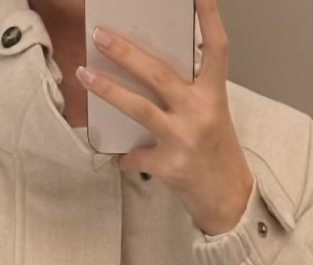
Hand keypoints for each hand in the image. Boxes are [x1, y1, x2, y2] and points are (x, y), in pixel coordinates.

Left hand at [77, 0, 254, 236]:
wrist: (227, 199)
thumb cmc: (216, 152)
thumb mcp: (211, 113)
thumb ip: (187, 91)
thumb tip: (147, 69)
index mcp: (213, 95)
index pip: (216, 48)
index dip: (208, 18)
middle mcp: (199, 113)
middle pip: (159, 73)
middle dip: (126, 52)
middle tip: (101, 35)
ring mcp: (183, 140)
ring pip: (139, 108)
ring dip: (108, 90)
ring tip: (85, 74)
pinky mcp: (169, 166)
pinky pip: (134, 156)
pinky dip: (121, 156)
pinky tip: (114, 154)